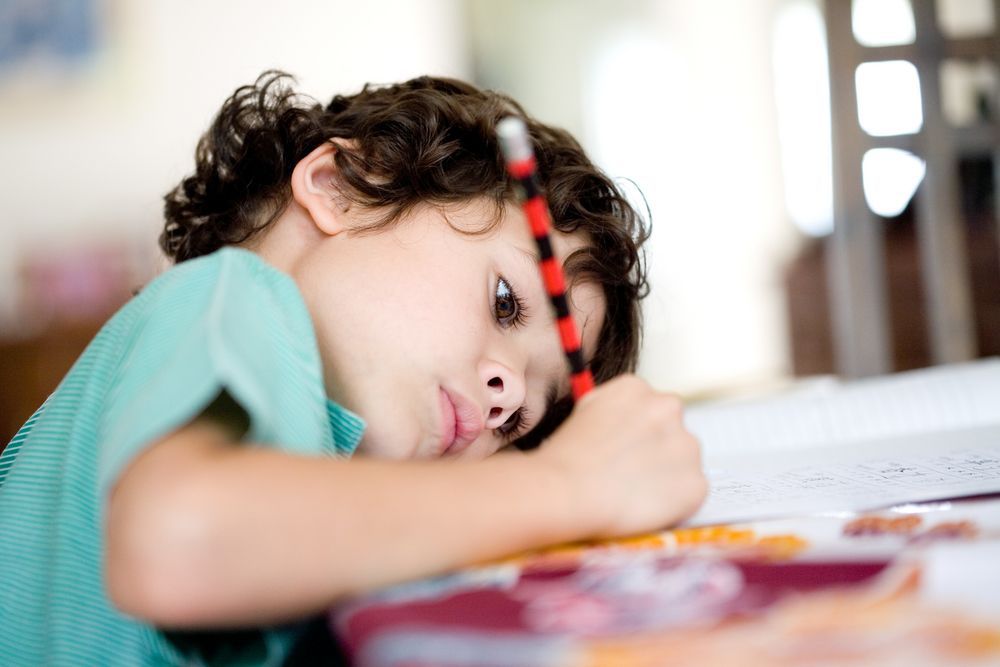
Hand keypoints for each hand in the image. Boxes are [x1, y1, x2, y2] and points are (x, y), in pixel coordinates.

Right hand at [534, 374, 706, 537]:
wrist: (568, 491)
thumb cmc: (566, 459)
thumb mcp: (582, 412)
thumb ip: (613, 409)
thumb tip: (626, 421)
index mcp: (636, 388)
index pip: (650, 407)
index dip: (638, 433)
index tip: (625, 449)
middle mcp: (668, 408)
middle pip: (672, 430)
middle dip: (657, 450)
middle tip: (630, 472)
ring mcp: (686, 445)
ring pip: (685, 460)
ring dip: (667, 474)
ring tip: (632, 492)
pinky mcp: (695, 483)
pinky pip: (692, 492)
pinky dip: (674, 502)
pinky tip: (644, 506)